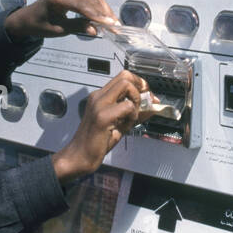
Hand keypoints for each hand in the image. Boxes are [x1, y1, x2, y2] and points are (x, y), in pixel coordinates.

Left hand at [4, 0, 116, 41]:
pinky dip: (98, 6)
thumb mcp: (58, 29)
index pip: (84, 7)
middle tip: (116, 26)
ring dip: (104, 10)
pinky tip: (105, 15)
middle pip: (91, 1)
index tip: (111, 26)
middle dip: (105, 14)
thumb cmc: (40, 24)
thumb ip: (77, 27)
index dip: (99, 17)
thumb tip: (94, 30)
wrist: (28, 17)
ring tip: (113, 23)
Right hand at [52, 70, 147, 184]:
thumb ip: (134, 113)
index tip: (147, 95)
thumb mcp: (119, 124)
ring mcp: (99, 105)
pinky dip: (132, 115)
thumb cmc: (96, 143)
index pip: (123, 77)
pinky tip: (125, 126)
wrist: (80, 156)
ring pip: (126, 85)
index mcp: (100, 97)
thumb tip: (152, 106)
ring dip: (136, 100)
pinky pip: (127, 106)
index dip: (139, 83)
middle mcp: (98, 97)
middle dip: (141, 86)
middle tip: (146, 101)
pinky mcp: (102, 117)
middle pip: (125, 76)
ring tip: (132, 116)